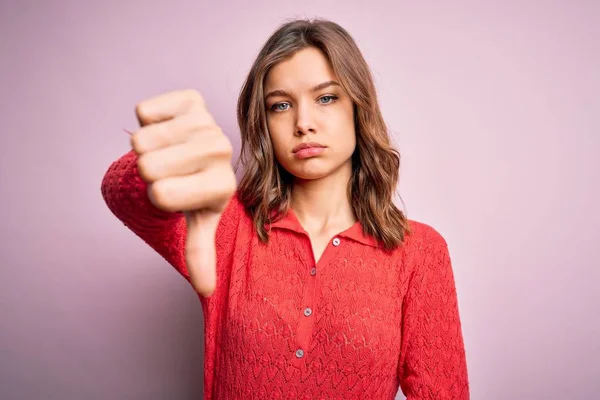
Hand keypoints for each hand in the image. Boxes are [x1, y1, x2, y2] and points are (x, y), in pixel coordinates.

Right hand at [130, 89, 235, 295]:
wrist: (202, 153)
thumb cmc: (196, 190)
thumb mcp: (199, 221)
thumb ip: (200, 254)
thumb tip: (206, 291)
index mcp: (222, 186)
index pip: (161, 195)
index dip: (158, 196)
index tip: (176, 192)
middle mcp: (221, 151)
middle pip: (148, 166)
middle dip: (150, 170)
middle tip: (171, 170)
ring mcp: (209, 122)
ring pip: (142, 138)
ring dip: (147, 146)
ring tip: (171, 151)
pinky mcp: (192, 98)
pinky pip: (144, 111)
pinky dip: (147, 122)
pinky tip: (169, 128)